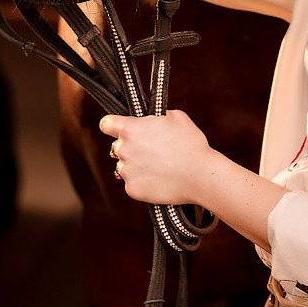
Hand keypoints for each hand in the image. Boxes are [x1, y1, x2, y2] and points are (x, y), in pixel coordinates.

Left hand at [99, 110, 214, 206]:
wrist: (201, 176)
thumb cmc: (191, 144)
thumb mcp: (177, 117)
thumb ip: (156, 116)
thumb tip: (151, 119)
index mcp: (131, 129)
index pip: (106, 124)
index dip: (111, 125)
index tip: (115, 128)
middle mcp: (124, 150)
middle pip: (117, 147)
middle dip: (130, 147)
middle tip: (151, 150)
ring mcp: (127, 171)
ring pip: (124, 166)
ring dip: (135, 165)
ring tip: (159, 166)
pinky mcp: (132, 190)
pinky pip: (132, 183)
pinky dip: (143, 181)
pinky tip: (159, 179)